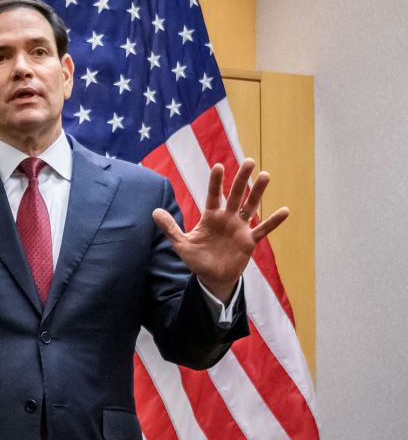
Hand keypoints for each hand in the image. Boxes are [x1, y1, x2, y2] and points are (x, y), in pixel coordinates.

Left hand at [152, 159, 288, 301]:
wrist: (212, 277)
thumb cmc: (197, 259)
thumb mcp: (181, 244)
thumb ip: (170, 228)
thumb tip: (154, 211)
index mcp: (210, 217)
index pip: (213, 195)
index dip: (216, 182)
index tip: (219, 166)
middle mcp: (227, 218)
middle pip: (236, 195)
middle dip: (241, 179)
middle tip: (249, 161)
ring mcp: (240, 228)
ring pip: (251, 206)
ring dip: (258, 192)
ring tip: (266, 175)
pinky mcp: (249, 241)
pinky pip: (263, 230)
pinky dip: (273, 221)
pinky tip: (284, 210)